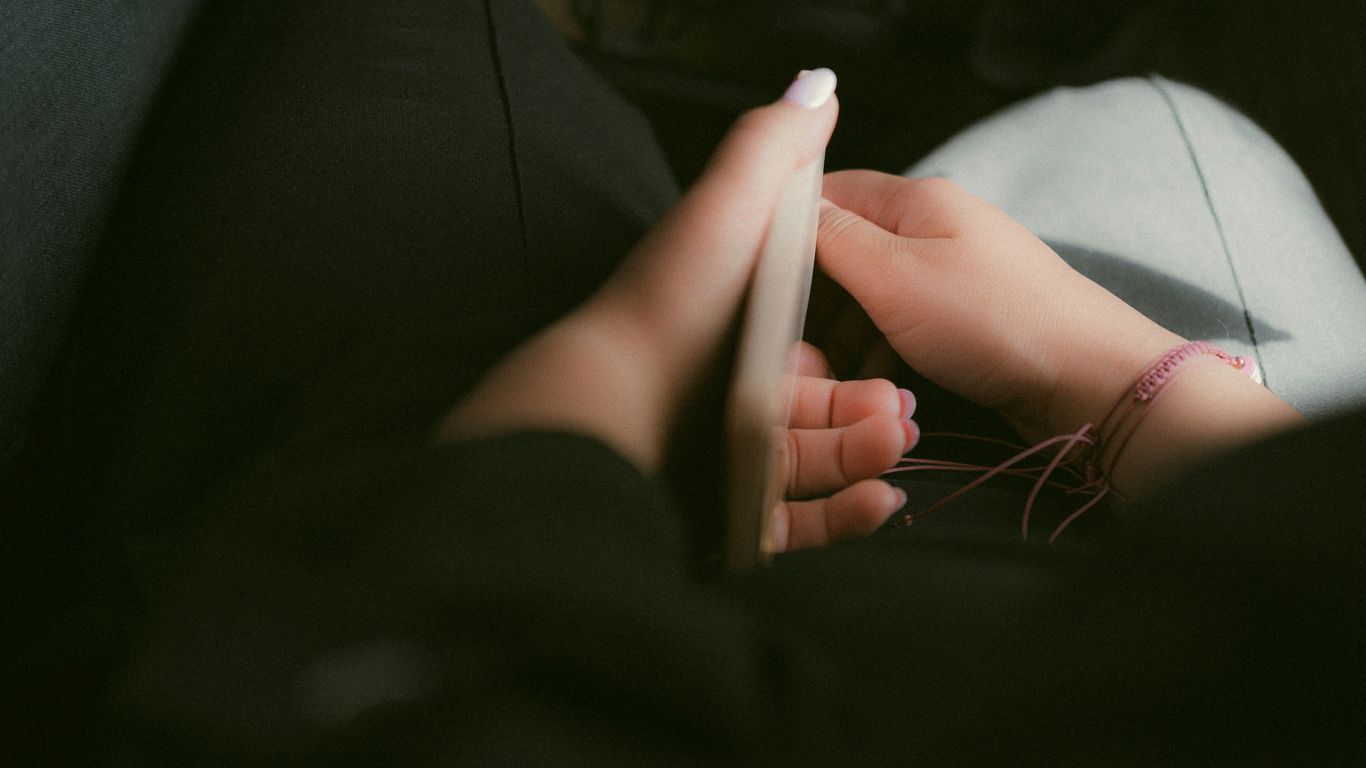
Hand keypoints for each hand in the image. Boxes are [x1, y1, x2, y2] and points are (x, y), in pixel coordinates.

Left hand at [441, 71, 913, 549]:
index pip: (818, 344)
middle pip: (825, 411)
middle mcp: (727, 390)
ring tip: (892, 445)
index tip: (895, 355)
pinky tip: (878, 502)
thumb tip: (821, 85)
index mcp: (736, 326)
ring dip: (867, 455)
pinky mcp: (721, 513)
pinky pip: (794, 521)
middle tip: (901, 413)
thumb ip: (774, 147)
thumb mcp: (729, 205)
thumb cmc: (675, 304)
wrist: (612, 407)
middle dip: (873, 413)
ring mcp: (721, 457)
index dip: (861, 351)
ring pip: (817, 465)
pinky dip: (841, 513)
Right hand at [817, 171, 1182, 440]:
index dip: (785, 232)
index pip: (827, 193)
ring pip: (871, 293)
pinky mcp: (967, 315)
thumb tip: (786, 206)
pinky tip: (876, 382)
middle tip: (794, 344)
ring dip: (846, 332)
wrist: (1089, 380)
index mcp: (916, 198)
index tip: (756, 282)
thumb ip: (833, 239)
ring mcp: (954, 271)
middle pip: (845, 248)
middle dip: (815, 296)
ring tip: (833, 374)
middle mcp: (935, 225)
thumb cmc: (994, 322)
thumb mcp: (893, 277)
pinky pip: (902, 324)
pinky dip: (881, 350)